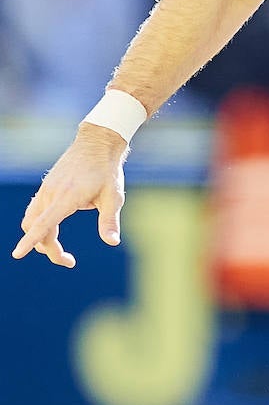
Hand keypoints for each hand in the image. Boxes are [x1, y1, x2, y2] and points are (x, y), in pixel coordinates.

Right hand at [12, 122, 129, 267]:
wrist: (97, 143)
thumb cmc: (107, 171)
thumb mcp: (114, 196)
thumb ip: (109, 220)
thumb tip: (113, 242)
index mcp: (67, 197)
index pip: (44, 223)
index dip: (30, 240)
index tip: (17, 254)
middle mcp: (51, 194)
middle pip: (37, 229)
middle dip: (49, 249)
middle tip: (69, 261)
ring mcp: (46, 190)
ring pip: (32, 221)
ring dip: (41, 237)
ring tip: (59, 249)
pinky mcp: (46, 188)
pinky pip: (35, 211)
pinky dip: (40, 225)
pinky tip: (54, 229)